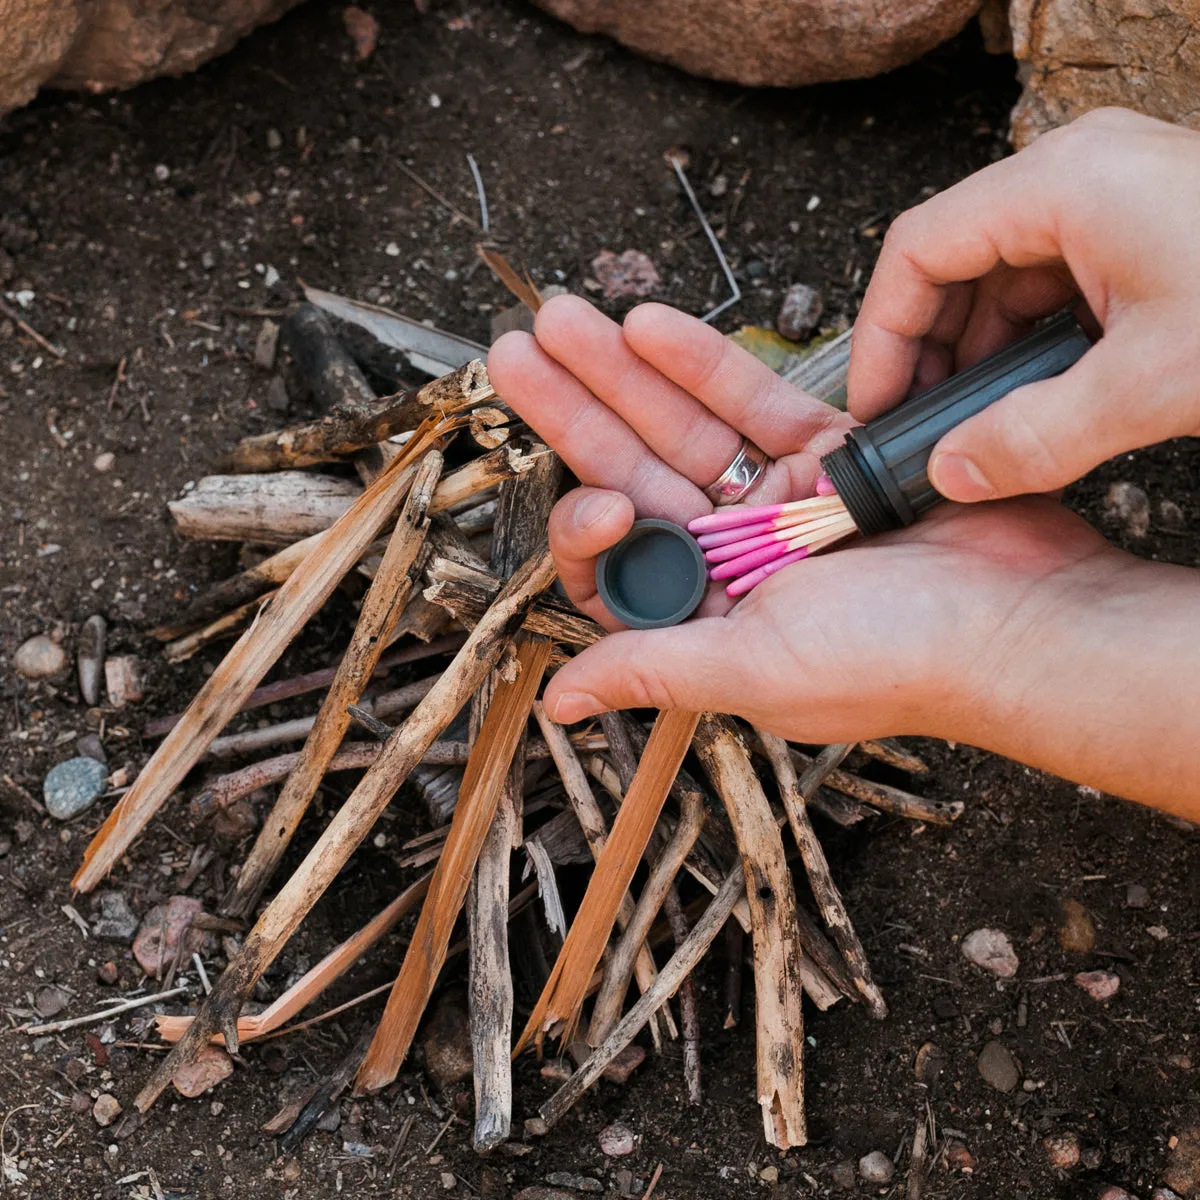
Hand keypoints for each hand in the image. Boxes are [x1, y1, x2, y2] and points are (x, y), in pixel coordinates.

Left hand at [488, 294, 1113, 741]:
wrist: (1022, 619)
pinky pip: (752, 402)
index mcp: (704, 616)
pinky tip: (651, 328)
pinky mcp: (827, 456)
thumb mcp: (752, 671)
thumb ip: (650, 669)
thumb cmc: (899, 663)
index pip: (613, 563)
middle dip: (575, 411)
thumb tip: (560, 702)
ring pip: (681, 427)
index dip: (584, 524)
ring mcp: (777, 503)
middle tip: (518, 352)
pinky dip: (704, 365)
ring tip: (562, 320)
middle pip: (632, 473)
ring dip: (622, 372)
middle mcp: (732, 559)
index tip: (596, 504)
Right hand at [849, 107, 1199, 504]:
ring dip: (976, 356)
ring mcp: (1111, 201)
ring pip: (1000, 279)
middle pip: (953, 262)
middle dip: (928, 351)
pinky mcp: (1140, 234)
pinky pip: (1051, 288)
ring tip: (970, 427)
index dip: (880, 333)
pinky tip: (1030, 402)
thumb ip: (1035, 439)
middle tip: (919, 430)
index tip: (875, 406)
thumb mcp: (1152, 386)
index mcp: (1064, 184)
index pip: (919, 249)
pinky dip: (1027, 348)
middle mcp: (1079, 176)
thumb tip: (953, 475)